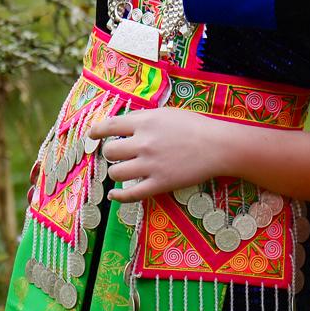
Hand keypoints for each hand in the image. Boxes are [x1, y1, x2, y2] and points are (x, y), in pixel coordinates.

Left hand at [88, 108, 242, 202]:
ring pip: (116, 173)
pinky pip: (131, 194)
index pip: (109, 126)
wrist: (218, 146)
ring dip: (116, 173)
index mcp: (144, 122)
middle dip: (111, 154)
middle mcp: (144, 143)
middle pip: (110, 152)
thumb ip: (142, 119)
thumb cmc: (194, 126)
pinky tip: (114, 195)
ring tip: (123, 171)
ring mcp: (150, 165)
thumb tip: (121, 125)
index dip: (96, 131)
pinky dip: (118, 196)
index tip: (91, 135)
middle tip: (118, 155)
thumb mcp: (165, 113)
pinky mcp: (160, 184)